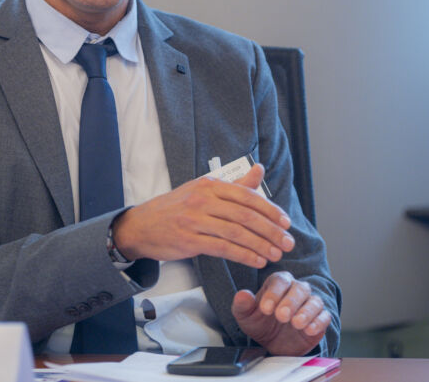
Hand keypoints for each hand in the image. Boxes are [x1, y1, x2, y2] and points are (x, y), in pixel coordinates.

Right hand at [112, 164, 293, 268]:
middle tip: (288, 243)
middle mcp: (203, 199)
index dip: (270, 210)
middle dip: (271, 230)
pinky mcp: (189, 240)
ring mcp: (195, 220)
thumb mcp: (203, 190)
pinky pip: (223, 248)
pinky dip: (244, 255)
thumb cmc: (176, 208)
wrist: (141, 226)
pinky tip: (257, 260)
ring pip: (237, 233)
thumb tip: (260, 169)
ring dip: (261, 245)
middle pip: (245, 215)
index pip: (247, 196)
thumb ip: (234, 185)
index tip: (286, 223)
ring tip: (276, 254)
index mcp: (210, 185)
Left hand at [231, 271, 331, 355]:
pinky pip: (324, 316)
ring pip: (314, 301)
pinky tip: (309, 330)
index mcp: (278, 283)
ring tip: (296, 323)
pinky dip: (318, 323)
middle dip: (290, 302)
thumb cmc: (260, 323)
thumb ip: (243, 305)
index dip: (273, 294)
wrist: (274, 344)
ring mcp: (310, 304)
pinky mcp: (320, 319)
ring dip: (306, 312)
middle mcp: (296, 290)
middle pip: (299, 289)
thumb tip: (241, 294)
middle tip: (281, 316)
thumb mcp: (246, 316)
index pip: (279, 281)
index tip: (265, 309)